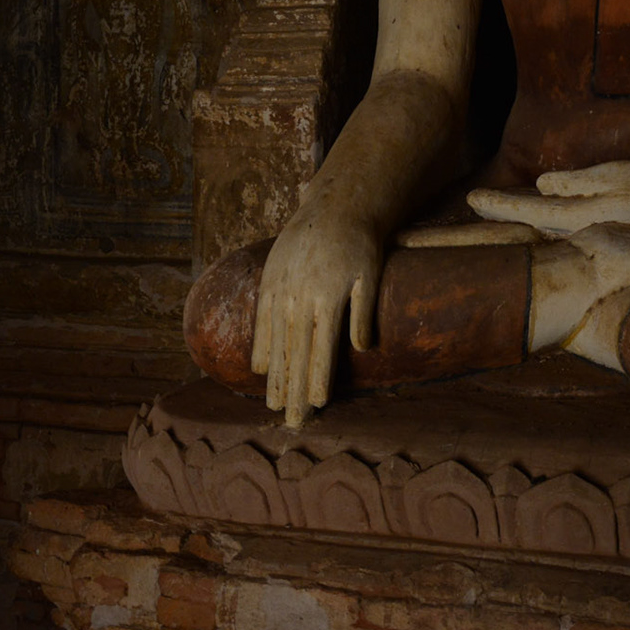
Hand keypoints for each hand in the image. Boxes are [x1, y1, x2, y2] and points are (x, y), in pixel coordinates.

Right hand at [250, 214, 380, 426]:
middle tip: (293, 421)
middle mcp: (301, 299)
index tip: (318, 405)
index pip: (322, 349)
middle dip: (295, 390)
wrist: (331, 208)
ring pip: (277, 342)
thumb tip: (361, 348)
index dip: (319, 378)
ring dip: (276, 377)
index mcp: (328, 299)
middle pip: (296, 354)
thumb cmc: (358, 245)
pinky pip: (262, 321)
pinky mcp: (270, 282)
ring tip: (274, 405)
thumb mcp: (369, 275)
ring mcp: (282, 291)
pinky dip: (261, 347)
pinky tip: (261, 370)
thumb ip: (363, 313)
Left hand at [466, 146, 629, 232]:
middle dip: (499, 213)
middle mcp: (580, 230)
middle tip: (470, 202)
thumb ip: (577, 182)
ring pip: (540, 225)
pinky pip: (555, 224)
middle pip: (529, 223)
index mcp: (582, 217)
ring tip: (487, 207)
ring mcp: (587, 231)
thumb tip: (541, 185)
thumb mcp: (614, 175)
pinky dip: (535, 217)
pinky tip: (524, 211)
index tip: (472, 199)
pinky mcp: (594, 225)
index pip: (530, 213)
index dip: (499, 206)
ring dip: (514, 217)